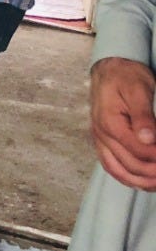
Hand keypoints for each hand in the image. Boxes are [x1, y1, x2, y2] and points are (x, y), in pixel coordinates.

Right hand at [90, 56, 155, 190]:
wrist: (110, 69)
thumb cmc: (126, 76)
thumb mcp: (138, 89)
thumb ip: (143, 115)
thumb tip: (149, 139)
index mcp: (110, 122)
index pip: (138, 151)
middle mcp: (101, 133)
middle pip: (130, 165)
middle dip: (153, 173)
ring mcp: (99, 138)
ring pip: (119, 171)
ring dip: (141, 181)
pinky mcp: (101, 140)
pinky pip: (110, 166)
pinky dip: (126, 177)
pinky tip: (140, 181)